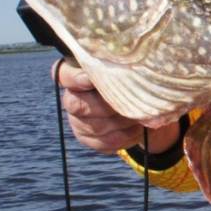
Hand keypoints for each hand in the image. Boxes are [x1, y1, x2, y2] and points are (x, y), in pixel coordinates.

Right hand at [52, 60, 179, 154]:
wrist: (147, 111)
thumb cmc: (136, 83)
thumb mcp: (133, 71)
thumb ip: (125, 68)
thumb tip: (134, 71)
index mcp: (78, 75)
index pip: (64, 75)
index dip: (74, 78)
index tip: (90, 78)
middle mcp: (72, 98)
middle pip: (77, 105)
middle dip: (107, 105)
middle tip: (131, 101)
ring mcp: (77, 121)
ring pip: (95, 125)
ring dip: (122, 121)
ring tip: (140, 115)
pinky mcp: (88, 139)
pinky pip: (105, 142)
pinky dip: (125, 136)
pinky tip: (137, 129)